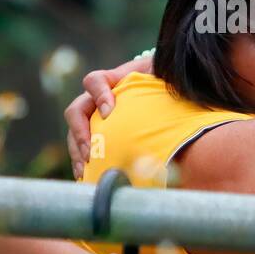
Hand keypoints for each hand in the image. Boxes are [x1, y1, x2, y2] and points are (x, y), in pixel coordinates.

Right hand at [65, 55, 154, 178]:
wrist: (163, 91)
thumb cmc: (162, 82)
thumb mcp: (162, 77)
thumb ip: (162, 80)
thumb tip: (179, 89)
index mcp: (111, 81)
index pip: (94, 81)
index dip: (98, 95)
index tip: (109, 112)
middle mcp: (97, 100)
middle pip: (76, 111)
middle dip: (80, 132)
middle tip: (90, 151)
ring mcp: (94, 118)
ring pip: (75, 133)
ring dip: (77, 152)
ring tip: (84, 170)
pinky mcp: (97, 136)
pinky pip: (82, 148)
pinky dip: (83, 163)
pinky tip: (87, 177)